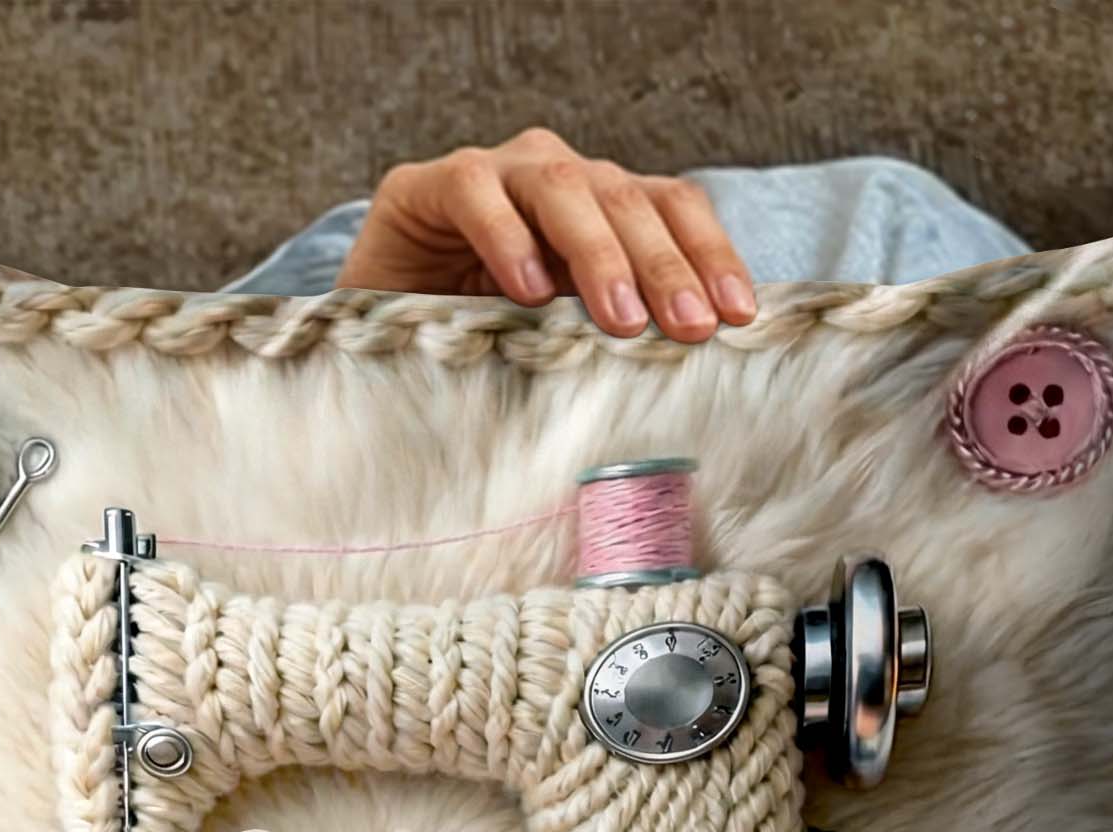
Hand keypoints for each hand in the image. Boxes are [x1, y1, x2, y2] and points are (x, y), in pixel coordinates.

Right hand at [337, 129, 755, 341]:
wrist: (375, 338)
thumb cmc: (478, 348)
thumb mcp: (560, 344)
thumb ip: (612, 337)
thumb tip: (695, 374)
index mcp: (600, 210)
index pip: (671, 208)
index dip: (708, 255)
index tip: (737, 317)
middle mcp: (556, 179)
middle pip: (627, 198)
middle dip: (664, 266)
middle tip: (688, 328)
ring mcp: (495, 176)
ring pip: (563, 187)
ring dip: (599, 254)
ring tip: (620, 319)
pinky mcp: (428, 187)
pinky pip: (477, 194)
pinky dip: (507, 238)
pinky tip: (529, 289)